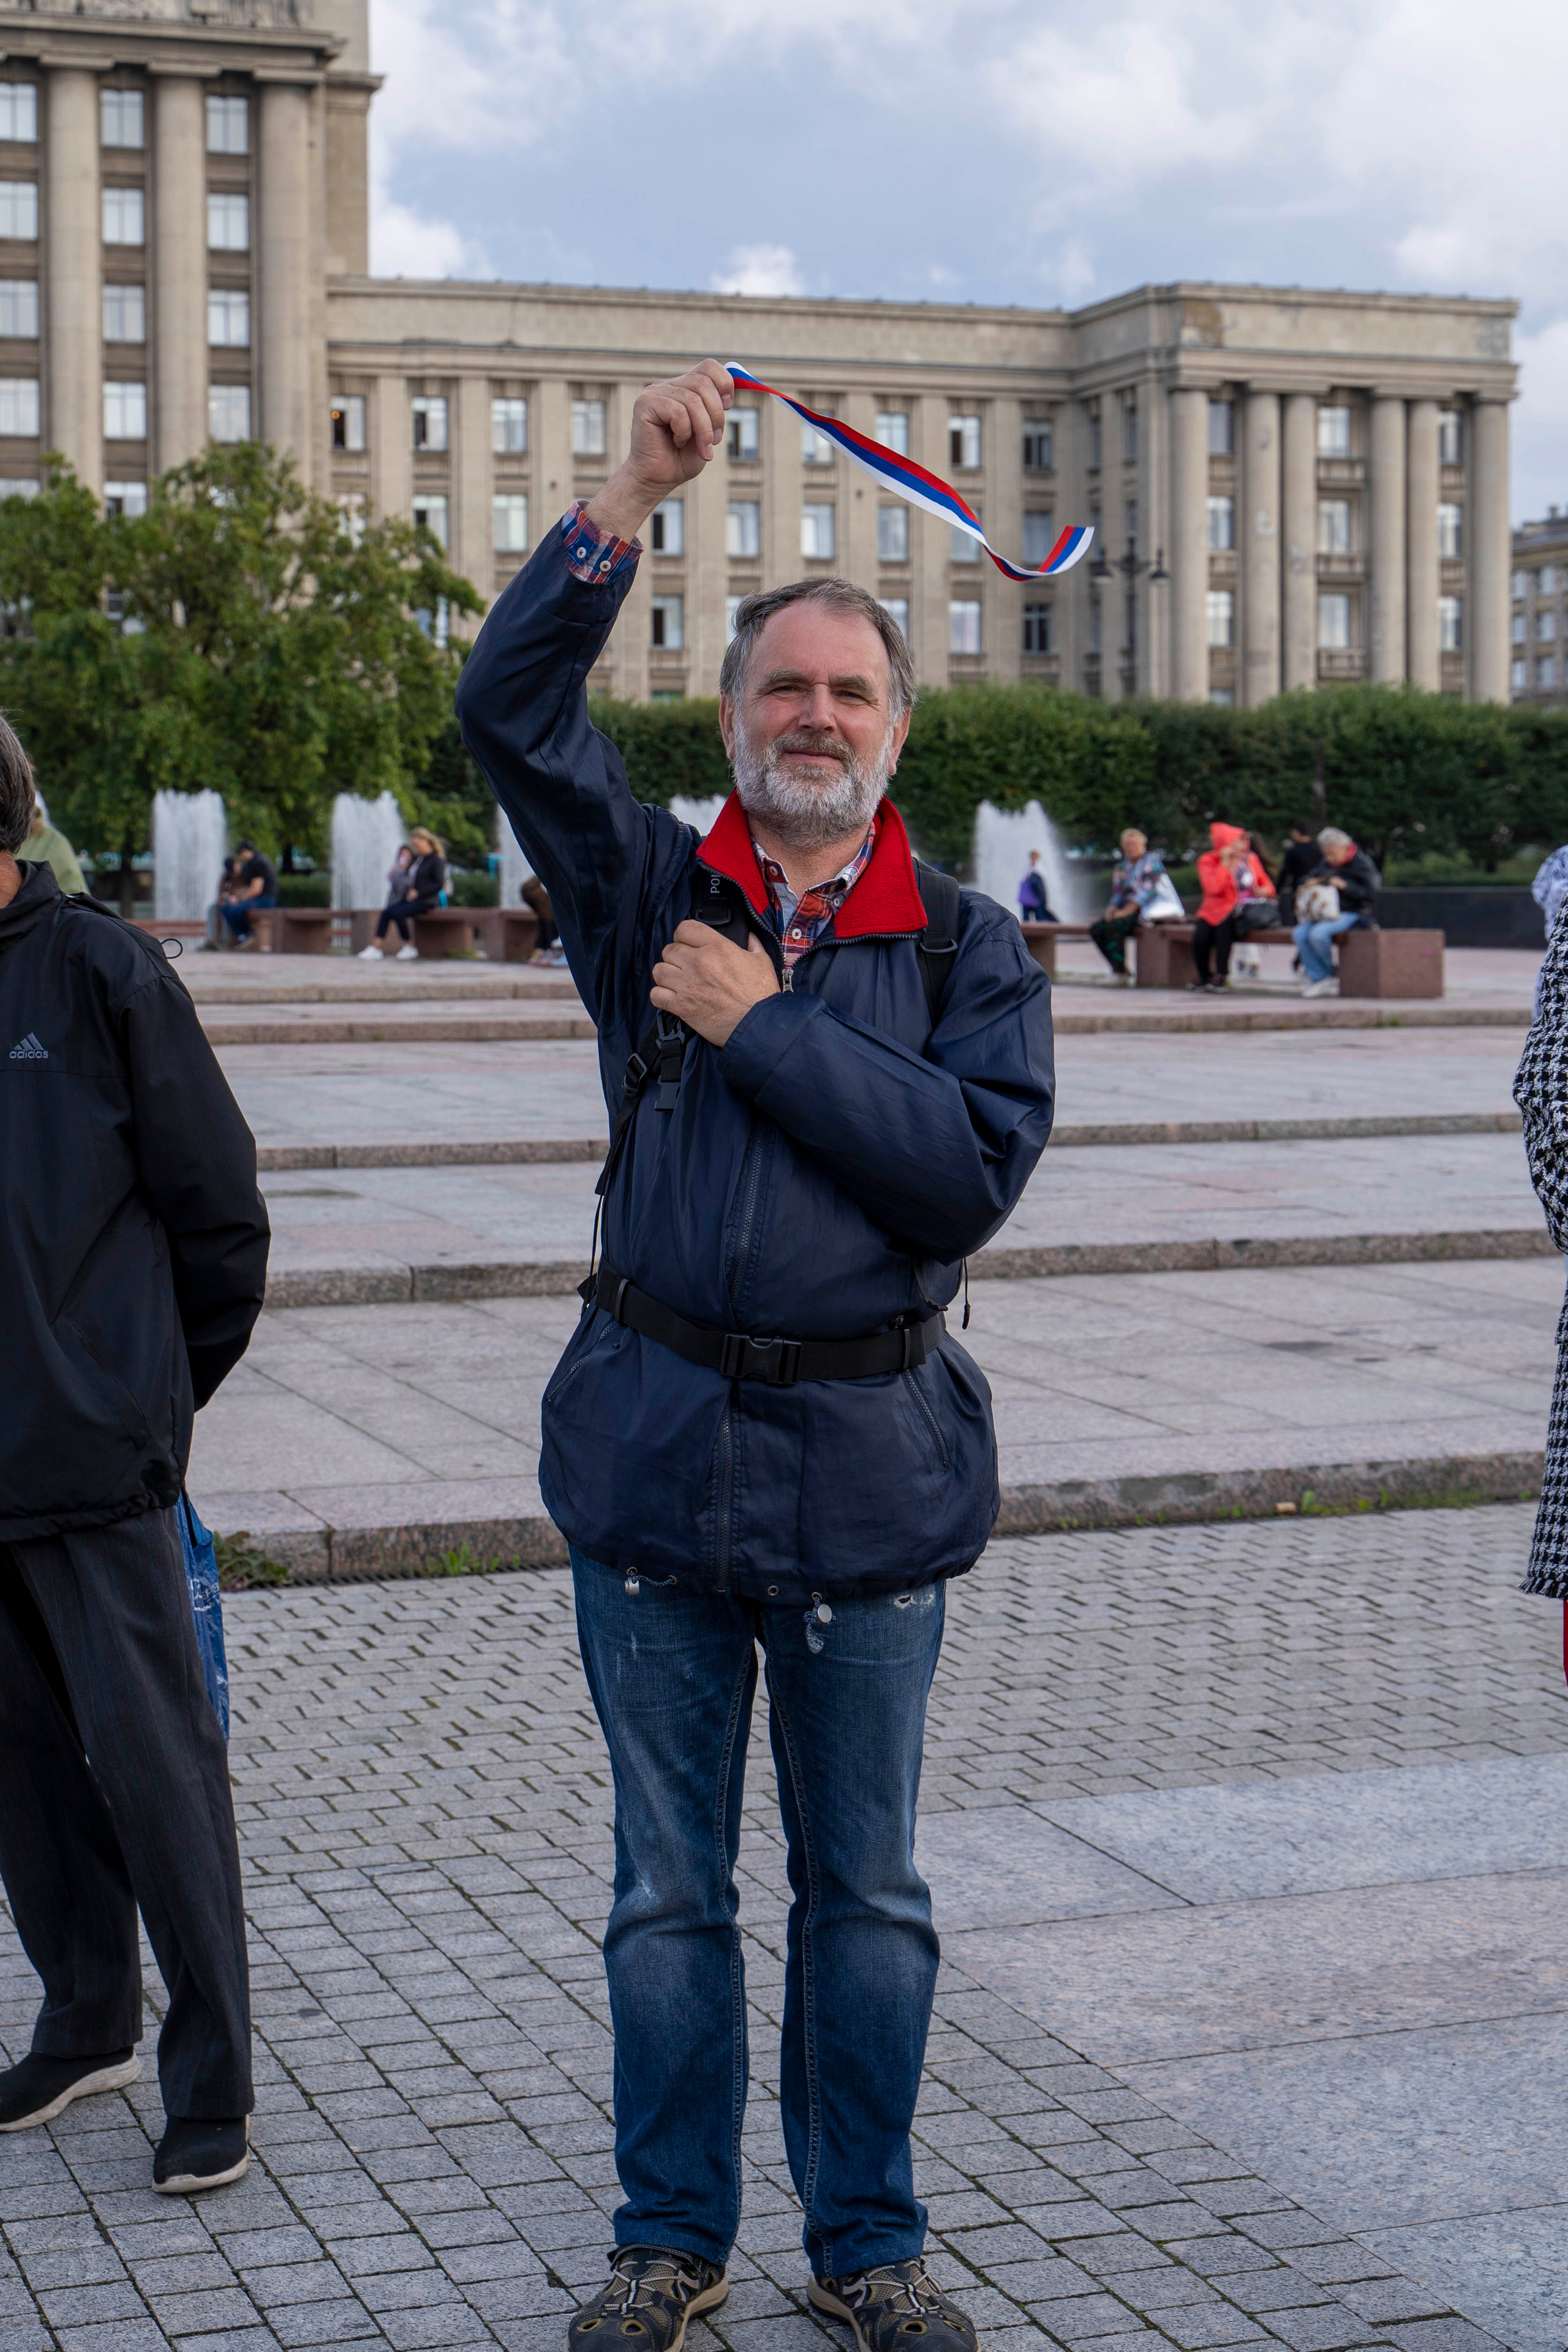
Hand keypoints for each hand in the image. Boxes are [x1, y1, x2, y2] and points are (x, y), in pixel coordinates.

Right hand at [585, 362, 732, 542]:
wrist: (657, 479)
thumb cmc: (681, 458)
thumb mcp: (709, 431)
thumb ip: (718, 409)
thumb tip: (735, 388)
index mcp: (685, 387)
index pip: (709, 367)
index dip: (725, 384)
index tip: (728, 407)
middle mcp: (669, 385)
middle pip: (704, 383)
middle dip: (717, 415)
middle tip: (714, 440)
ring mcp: (655, 392)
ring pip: (693, 400)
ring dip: (703, 429)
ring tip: (701, 448)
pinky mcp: (645, 403)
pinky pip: (678, 411)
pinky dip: (685, 431)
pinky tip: (677, 441)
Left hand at [651, 921, 778, 1047]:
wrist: (757, 1026)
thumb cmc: (761, 995)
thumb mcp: (762, 961)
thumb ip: (752, 944)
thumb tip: (749, 936)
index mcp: (717, 947)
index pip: (685, 928)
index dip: (683, 935)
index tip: (686, 942)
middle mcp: (698, 963)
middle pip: (669, 950)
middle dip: (675, 957)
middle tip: (684, 966)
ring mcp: (687, 985)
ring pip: (659, 971)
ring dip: (666, 975)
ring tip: (676, 981)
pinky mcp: (682, 1006)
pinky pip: (656, 995)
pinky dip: (661, 996)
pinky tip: (671, 997)